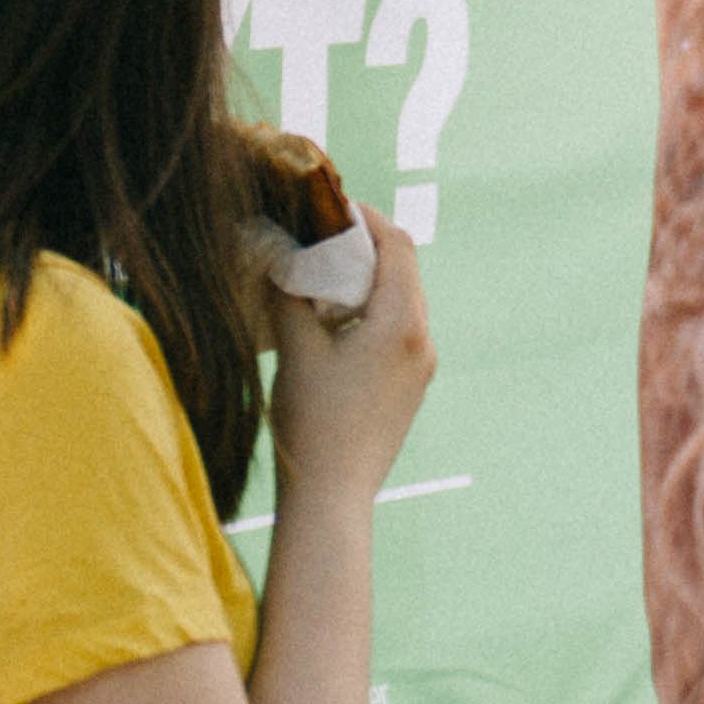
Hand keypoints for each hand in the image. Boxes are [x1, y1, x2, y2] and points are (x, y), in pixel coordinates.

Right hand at [266, 213, 439, 499]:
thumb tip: (280, 257)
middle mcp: (422, 340)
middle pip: (405, 271)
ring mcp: (422, 366)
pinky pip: (400, 331)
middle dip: (367, 247)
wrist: (333, 496)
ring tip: (324, 277)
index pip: (397, 246)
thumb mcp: (295, 350)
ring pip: (403, 301)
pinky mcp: (412, 386)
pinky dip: (373, 312)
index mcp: (401, 324)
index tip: (333, 207)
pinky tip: (336, 322)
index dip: (366, 219)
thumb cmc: (312, 423)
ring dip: (370, 281)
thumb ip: (289, 296)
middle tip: (323, 236)